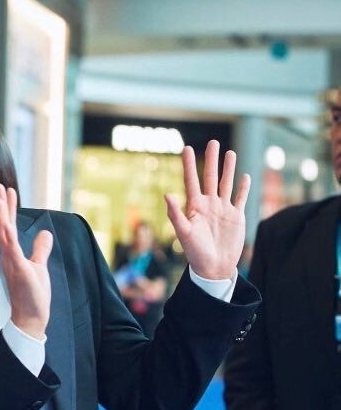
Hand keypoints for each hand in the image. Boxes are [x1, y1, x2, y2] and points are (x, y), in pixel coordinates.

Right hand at [0, 183, 52, 338]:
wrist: (30, 318)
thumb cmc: (33, 296)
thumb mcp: (39, 267)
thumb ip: (40, 249)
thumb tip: (45, 233)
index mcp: (13, 254)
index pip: (11, 227)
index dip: (10, 209)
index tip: (8, 191)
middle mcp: (8, 256)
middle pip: (4, 225)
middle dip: (2, 205)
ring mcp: (11, 262)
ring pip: (4, 234)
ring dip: (2, 215)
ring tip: (0, 197)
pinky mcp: (17, 270)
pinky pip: (11, 249)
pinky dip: (8, 235)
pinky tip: (6, 223)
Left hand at [166, 140, 249, 279]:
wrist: (214, 267)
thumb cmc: (195, 252)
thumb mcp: (184, 233)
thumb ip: (175, 214)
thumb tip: (167, 194)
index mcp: (194, 206)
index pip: (191, 180)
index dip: (189, 164)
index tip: (186, 147)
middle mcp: (209, 204)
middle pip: (211, 177)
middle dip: (212, 160)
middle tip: (213, 142)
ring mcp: (223, 209)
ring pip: (226, 184)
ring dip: (228, 169)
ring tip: (229, 153)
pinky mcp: (236, 216)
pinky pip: (240, 198)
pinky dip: (243, 187)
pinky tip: (244, 175)